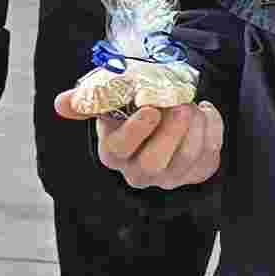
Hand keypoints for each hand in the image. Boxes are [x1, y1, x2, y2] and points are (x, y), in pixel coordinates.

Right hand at [89, 98, 224, 189]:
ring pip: (185, 160)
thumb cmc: (133, 105)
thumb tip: (61, 105)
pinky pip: (209, 157)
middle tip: (182, 107)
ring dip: (195, 129)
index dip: (136, 131)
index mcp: (113, 152)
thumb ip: (87, 100)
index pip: (120, 149)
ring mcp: (168, 176)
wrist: (163, 112)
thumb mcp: (109, 99)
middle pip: (154, 163)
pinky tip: (206, 111)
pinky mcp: (194, 173)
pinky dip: (213, 130)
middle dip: (171, 134)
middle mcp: (138, 171)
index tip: (150, 109)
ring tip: (194, 104)